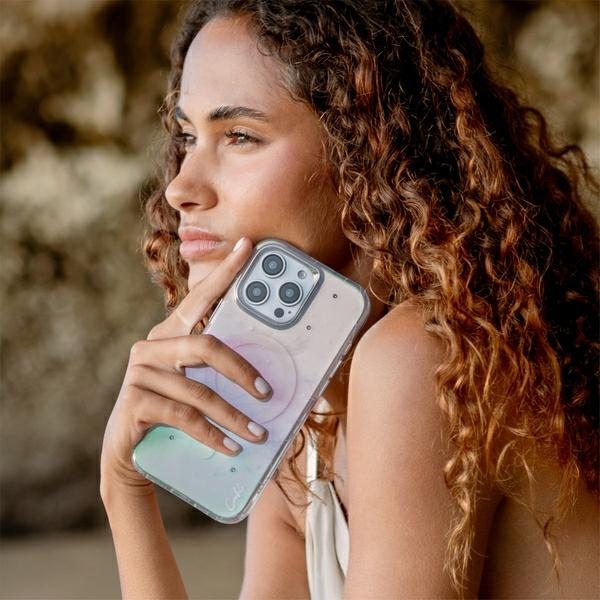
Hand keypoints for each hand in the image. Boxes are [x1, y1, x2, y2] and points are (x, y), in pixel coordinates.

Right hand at [100, 237, 270, 495]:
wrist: (132, 453)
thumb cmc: (175, 412)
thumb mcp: (200, 387)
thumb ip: (221, 373)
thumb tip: (273, 375)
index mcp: (172, 333)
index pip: (201, 298)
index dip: (225, 273)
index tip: (248, 248)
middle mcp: (153, 345)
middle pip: (206, 346)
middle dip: (243, 370)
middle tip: (269, 393)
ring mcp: (140, 372)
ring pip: (199, 389)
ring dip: (234, 415)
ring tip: (259, 433)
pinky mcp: (134, 401)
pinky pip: (183, 415)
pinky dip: (211, 433)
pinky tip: (231, 447)